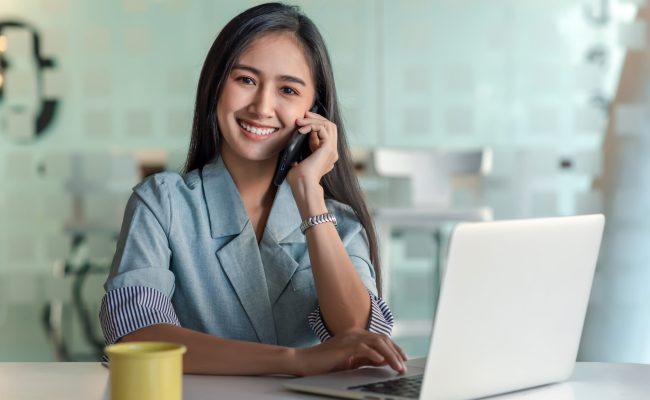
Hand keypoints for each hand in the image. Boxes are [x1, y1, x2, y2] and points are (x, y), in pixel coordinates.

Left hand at [286, 110, 337, 187]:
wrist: (303, 186)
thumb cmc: (298, 179)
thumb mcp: (298, 160)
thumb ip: (300, 152)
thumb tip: (293, 143)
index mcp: (326, 155)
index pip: (325, 133)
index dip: (314, 125)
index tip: (301, 122)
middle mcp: (332, 152)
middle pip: (331, 126)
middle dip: (317, 118)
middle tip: (304, 114)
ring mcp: (332, 150)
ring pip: (329, 125)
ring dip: (314, 119)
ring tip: (300, 120)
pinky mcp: (328, 148)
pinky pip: (324, 129)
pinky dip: (312, 125)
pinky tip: (301, 129)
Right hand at [292, 328, 407, 376]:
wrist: (305, 361)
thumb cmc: (325, 362)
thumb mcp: (350, 361)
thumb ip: (366, 359)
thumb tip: (383, 361)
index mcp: (357, 334)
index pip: (381, 339)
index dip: (394, 348)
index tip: (403, 359)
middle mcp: (355, 333)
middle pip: (382, 339)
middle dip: (396, 353)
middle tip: (403, 366)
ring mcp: (349, 337)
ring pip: (376, 342)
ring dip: (389, 355)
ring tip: (397, 366)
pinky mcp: (343, 346)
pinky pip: (362, 348)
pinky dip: (373, 354)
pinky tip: (380, 361)